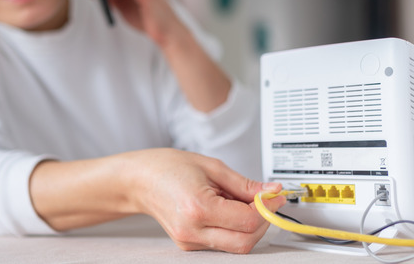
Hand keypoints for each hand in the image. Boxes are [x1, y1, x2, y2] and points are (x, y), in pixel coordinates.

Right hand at [128, 148, 285, 253]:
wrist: (139, 180)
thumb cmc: (168, 167)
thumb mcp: (212, 166)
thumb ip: (245, 184)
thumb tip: (271, 192)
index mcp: (197, 208)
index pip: (248, 220)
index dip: (267, 208)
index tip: (274, 196)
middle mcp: (192, 231)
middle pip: (245, 242)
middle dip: (262, 222)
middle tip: (264, 201)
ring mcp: (189, 242)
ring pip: (236, 246)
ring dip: (248, 226)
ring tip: (236, 202)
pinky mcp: (189, 246)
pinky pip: (223, 243)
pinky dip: (233, 228)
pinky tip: (225, 210)